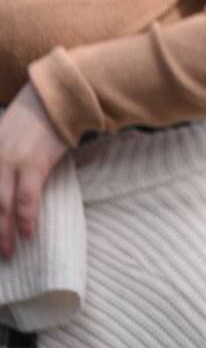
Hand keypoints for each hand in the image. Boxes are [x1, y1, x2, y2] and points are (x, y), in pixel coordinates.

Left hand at [0, 83, 67, 259]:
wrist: (58, 94)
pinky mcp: (34, 165)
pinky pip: (26, 199)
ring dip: (3, 232)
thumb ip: (3, 152)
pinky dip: (26, 219)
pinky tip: (28, 234)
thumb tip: (7, 178)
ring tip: (7, 252)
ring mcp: (12, 162)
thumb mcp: (8, 129)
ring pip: (1, 206)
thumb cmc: (37, 110)